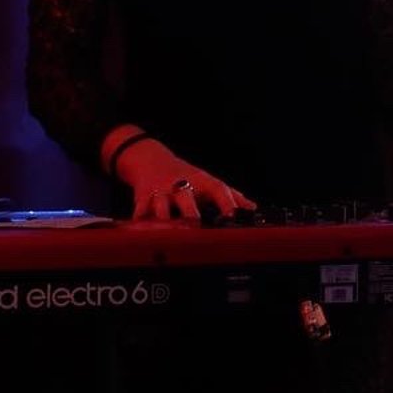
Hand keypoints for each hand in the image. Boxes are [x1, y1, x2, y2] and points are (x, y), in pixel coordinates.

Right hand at [115, 138, 255, 219]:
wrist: (150, 161)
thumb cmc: (185, 177)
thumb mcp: (208, 182)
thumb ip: (231, 196)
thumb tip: (253, 209)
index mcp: (200, 181)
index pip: (217, 189)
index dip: (227, 202)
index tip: (234, 216)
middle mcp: (181, 185)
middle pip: (185, 197)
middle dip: (190, 211)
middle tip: (196, 225)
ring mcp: (160, 191)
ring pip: (160, 206)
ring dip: (164, 218)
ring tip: (169, 231)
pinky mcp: (142, 198)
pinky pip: (140, 210)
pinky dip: (140, 220)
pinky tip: (142, 230)